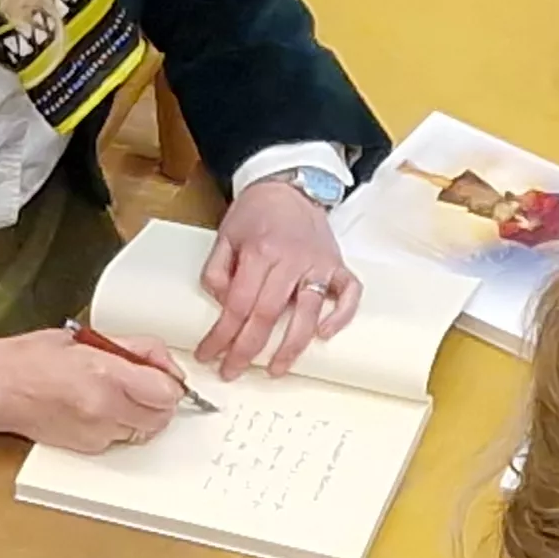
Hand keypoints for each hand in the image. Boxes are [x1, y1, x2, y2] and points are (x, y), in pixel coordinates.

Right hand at [0, 330, 182, 451]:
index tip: (164, 376)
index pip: (167, 393)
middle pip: (161, 418)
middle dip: (160, 402)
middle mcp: (105, 408)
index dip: (171, 383)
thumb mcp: (86, 339)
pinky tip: (100, 410)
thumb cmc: (31, 359)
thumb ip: (131, 348)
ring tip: (118, 396)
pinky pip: (119, 440)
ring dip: (141, 416)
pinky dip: (119, 427)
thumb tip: (162, 361)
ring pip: (143, 432)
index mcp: (106, 374)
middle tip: (146, 387)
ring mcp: (96, 432)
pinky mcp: (86, 448)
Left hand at [197, 177, 357, 378]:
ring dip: (291, 347)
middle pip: (268, 314)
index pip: (237, 304)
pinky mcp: (337, 265)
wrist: (289, 186)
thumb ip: (217, 271)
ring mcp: (319, 264)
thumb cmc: (256, 212)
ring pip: (308, 313)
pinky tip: (325, 335)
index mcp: (260, 251)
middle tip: (233, 371)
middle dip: (248, 349)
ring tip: (276, 370)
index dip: (221, 335)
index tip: (209, 355)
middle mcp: (291, 259)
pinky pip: (349, 293)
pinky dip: (341, 316)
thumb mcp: (225, 235)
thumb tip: (223, 306)